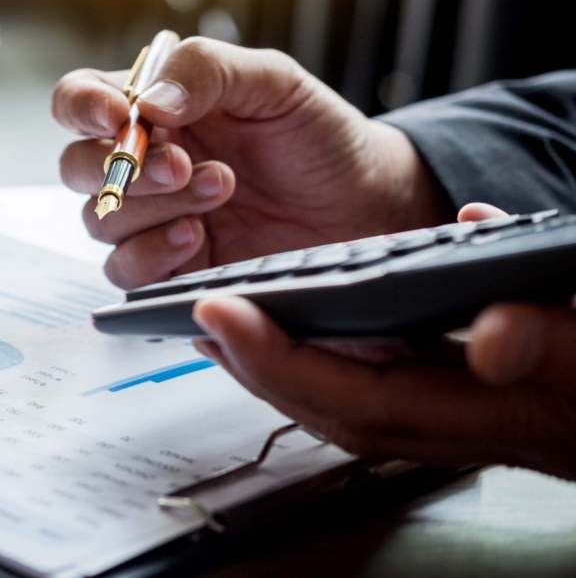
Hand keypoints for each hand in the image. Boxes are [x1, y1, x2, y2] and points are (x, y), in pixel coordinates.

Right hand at [53, 37, 453, 287]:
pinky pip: (124, 271)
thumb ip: (207, 71)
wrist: (368, 204)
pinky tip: (198, 238)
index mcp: (154, 109)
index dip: (82, 107)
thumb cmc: (319, 137)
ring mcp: (153, 219)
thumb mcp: (274, 81)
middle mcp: (143, 163)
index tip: (119, 115)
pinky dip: (152, 254)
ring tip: (220, 191)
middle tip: (182, 164)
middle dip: (121, 166)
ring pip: (99, 220)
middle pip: (77, 167)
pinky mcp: (171, 269)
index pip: (78, 101)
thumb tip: (147, 103)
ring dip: (152, 208)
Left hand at [192, 203, 575, 479]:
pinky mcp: (460, 392)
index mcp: (479, 415)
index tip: (216, 314)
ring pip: (344, 393)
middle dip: (254, 365)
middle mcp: (451, 422)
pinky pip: (374, 379)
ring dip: (281, 361)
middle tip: (197, 317)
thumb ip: (551, 343)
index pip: (350, 396)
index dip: (275, 360)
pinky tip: (305, 324)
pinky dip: (329, 353)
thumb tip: (490, 338)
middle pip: (327, 403)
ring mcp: (453, 412)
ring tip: (229, 326)